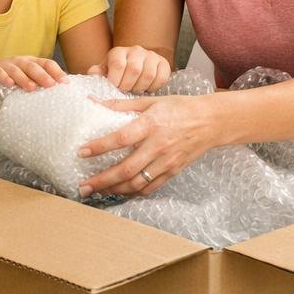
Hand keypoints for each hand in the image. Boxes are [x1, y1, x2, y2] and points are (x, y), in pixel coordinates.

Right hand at [0, 56, 66, 90]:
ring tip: (31, 88)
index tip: (64, 82)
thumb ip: (39, 85)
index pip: (47, 63)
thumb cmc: (10, 78)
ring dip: (24, 78)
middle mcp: (20, 62)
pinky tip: (9, 84)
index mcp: (31, 63)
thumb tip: (58, 98)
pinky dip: (4, 77)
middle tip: (51, 85)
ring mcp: (6, 65)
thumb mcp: (26, 79)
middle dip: (42, 75)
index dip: (56, 71)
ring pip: (16, 70)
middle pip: (32, 66)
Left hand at [76, 94, 215, 197]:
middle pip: (126, 169)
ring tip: (97, 192)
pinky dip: (135, 192)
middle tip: (83, 186)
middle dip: (102, 180)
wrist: (211, 121)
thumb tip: (93, 101)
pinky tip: (121, 192)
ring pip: (137, 183)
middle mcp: (158, 146)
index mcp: (151, 124)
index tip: (81, 152)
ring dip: (115, 190)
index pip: (121, 138)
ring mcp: (167, 161)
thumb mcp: (150, 101)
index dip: (99, 147)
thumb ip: (121, 104)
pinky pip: (151, 187)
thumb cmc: (179, 107)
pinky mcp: (174, 171)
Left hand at [86, 45, 171, 93]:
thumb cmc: (117, 73)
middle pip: (134, 70)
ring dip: (141, 87)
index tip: (115, 88)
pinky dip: (154, 87)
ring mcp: (151, 56)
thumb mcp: (105, 72)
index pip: (118, 64)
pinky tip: (147, 88)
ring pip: (148, 74)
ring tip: (135, 90)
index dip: (116, 79)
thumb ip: (98, 73)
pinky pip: (162, 77)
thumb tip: (93, 73)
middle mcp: (136, 50)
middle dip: (128, 85)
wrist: (134, 67)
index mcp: (119, 52)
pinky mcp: (163, 63)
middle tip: (125, 91)